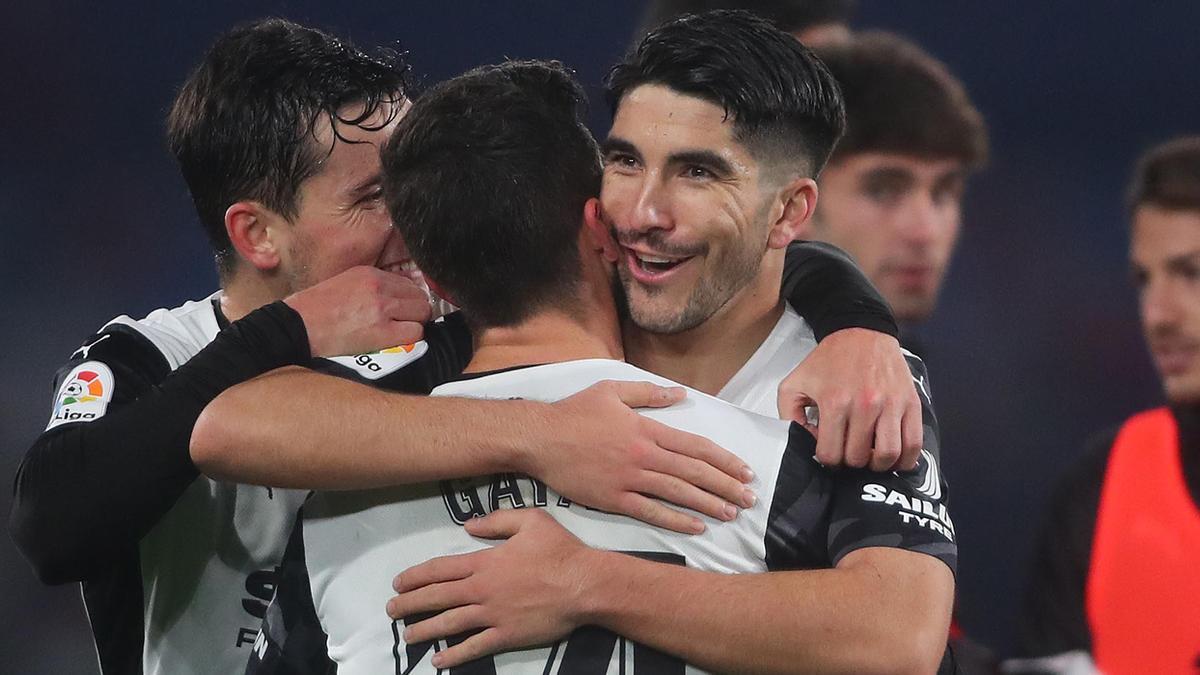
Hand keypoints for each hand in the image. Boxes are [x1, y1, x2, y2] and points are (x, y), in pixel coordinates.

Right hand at [284, 266, 431, 357]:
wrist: (295, 327)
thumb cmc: (314, 310)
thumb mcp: (344, 284)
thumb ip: (372, 287)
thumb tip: (398, 295)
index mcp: (369, 273)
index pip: (408, 283)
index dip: (409, 299)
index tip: (404, 309)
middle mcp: (378, 287)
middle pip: (419, 297)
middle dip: (415, 312)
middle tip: (403, 323)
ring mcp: (381, 308)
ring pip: (421, 314)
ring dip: (413, 325)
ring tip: (398, 333)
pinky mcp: (381, 332)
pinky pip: (414, 333)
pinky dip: (409, 339)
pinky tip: (395, 341)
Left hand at [387, 510, 597, 668]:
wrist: (584, 585)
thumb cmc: (559, 551)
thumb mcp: (531, 521)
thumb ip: (497, 521)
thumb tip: (469, 525)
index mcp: (485, 562)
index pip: (441, 570)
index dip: (416, 576)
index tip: (398, 582)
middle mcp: (482, 590)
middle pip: (438, 597)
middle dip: (410, 604)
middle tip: (391, 610)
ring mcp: (493, 615)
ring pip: (449, 623)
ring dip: (424, 629)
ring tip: (407, 635)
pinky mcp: (507, 635)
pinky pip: (474, 647)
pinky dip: (454, 654)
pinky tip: (439, 660)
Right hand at [520, 380, 756, 534]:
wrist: (538, 438)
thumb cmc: (573, 412)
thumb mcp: (611, 391)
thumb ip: (648, 394)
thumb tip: (680, 394)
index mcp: (646, 429)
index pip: (695, 446)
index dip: (724, 460)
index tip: (744, 471)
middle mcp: (643, 455)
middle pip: (694, 473)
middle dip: (726, 486)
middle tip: (750, 499)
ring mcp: (629, 479)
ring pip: (677, 494)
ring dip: (708, 504)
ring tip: (732, 513)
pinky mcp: (613, 499)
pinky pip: (651, 511)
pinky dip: (676, 520)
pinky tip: (696, 526)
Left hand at [778, 328, 921, 470]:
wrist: (860, 332)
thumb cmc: (828, 360)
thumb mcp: (794, 384)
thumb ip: (788, 417)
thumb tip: (803, 443)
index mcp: (835, 402)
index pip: (831, 454)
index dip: (827, 460)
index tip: (829, 452)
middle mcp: (865, 405)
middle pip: (858, 458)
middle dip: (850, 461)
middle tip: (848, 452)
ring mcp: (891, 405)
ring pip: (888, 455)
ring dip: (877, 465)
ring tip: (870, 457)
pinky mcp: (910, 403)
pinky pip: (914, 443)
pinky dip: (906, 459)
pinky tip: (895, 458)